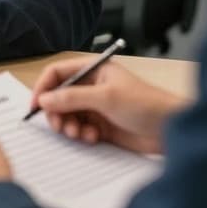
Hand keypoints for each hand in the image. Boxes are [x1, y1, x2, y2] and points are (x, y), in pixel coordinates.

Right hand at [32, 57, 188, 154]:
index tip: (35, 105)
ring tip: (78, 133)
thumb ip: (72, 97)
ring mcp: (96, 106)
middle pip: (59, 96)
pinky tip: (92, 138)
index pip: (58, 72)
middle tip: (60, 126)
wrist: (171, 129)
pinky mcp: (101, 125)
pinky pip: (80, 129)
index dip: (43, 87)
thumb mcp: (105, 97)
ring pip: (68, 114)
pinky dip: (81, 134)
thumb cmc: (145, 104)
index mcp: (93, 69)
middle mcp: (92, 86)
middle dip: (56, 112)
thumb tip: (44, 99)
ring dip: (69, 125)